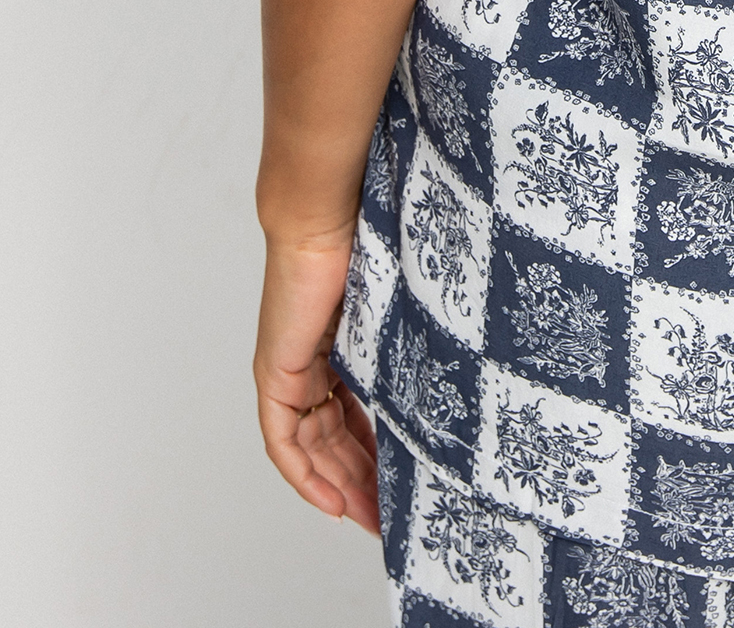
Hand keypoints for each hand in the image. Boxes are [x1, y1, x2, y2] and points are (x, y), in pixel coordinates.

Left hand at [253, 229, 379, 531]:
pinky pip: (283, 440)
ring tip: (369, 517)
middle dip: (360, 481)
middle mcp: (308, 366)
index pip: (350, 416)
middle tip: (388, 515)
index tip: (399, 482)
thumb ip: (407, 338)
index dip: (373, 453)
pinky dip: (304, 474)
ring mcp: (288, 371)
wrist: (326, 216)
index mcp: (337, 349)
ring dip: (336, 486)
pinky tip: (330, 500)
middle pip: (330, 441)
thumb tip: (458, 357)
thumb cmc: (366, 239)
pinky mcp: (275, 373)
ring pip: (309, 447)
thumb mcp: (394, 304)